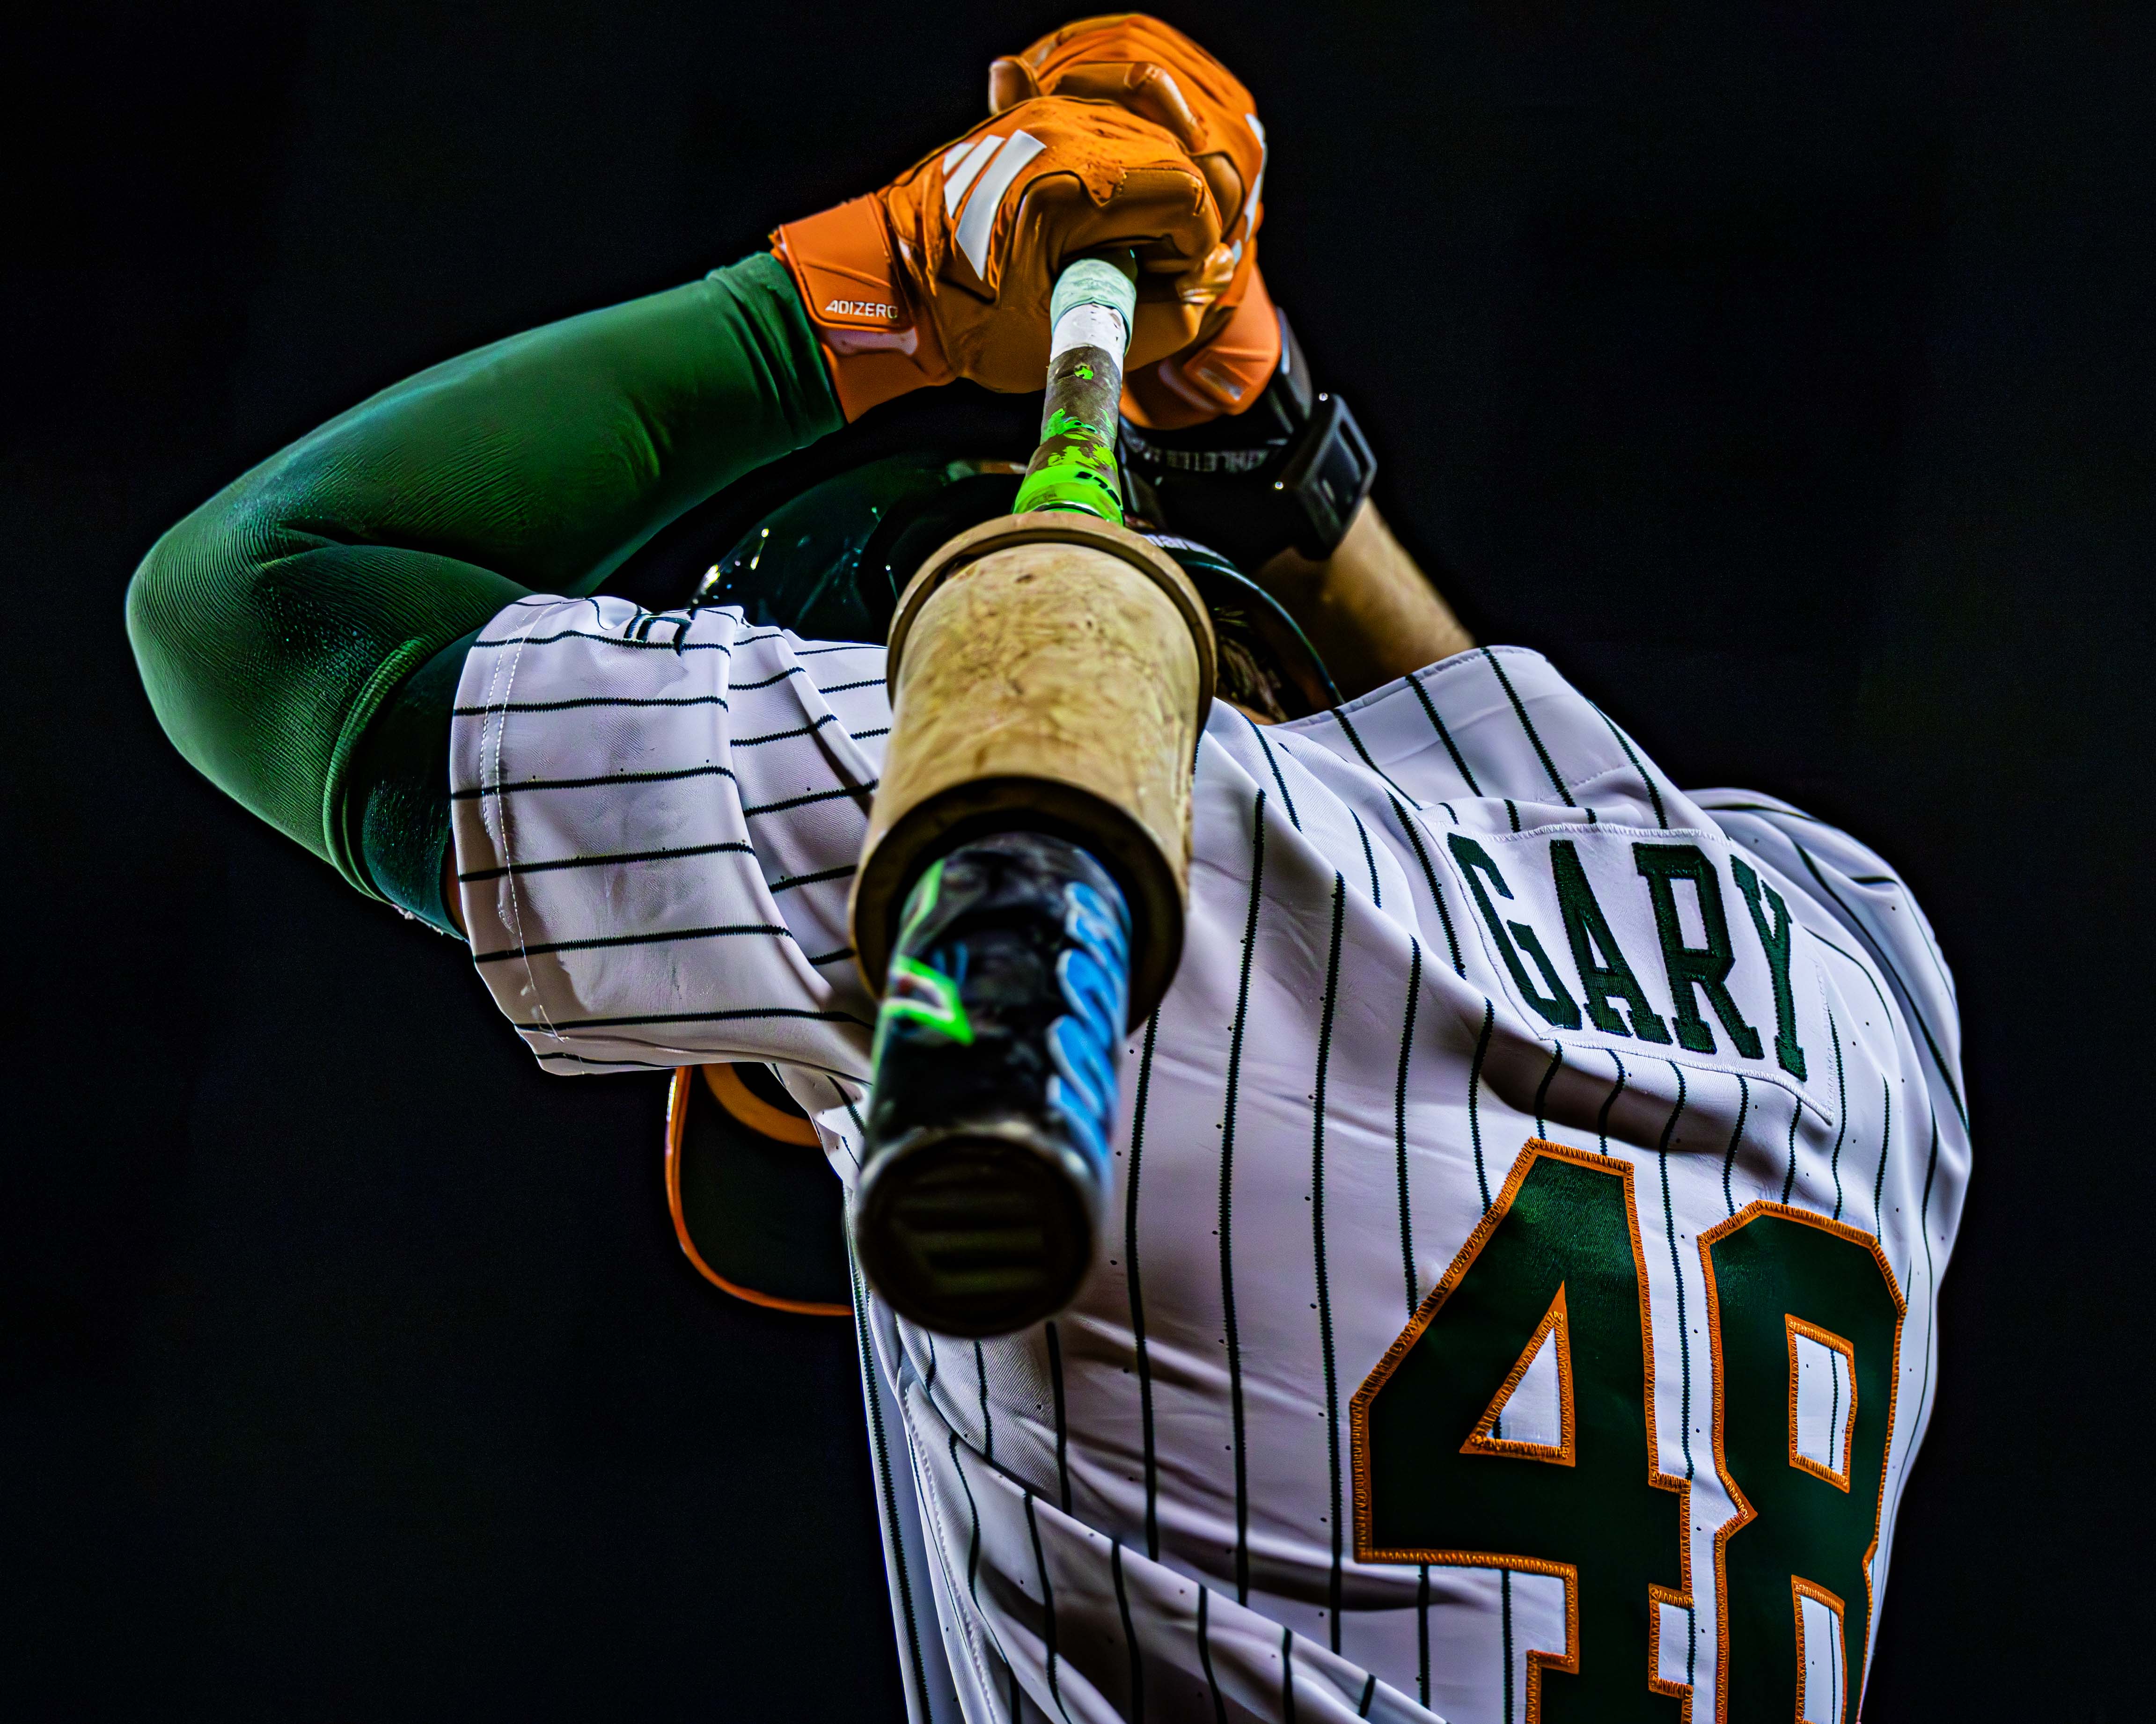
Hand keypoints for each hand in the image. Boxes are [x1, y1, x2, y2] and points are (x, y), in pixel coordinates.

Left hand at [772, 97, 1230, 419]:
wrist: (889, 288)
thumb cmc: (968, 324)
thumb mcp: (1068, 341)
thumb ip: (1159, 320)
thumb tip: (1208, 284)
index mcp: (1076, 188)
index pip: (1191, 195)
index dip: (1197, 247)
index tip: (1173, 286)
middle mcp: (1066, 134)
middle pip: (1178, 156)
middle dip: (1184, 217)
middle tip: (1151, 270)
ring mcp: (1046, 116)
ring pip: (1150, 127)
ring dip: (1159, 184)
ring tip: (1128, 239)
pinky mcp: (1031, 116)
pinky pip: (1105, 96)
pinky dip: (1130, 133)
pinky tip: (1123, 176)